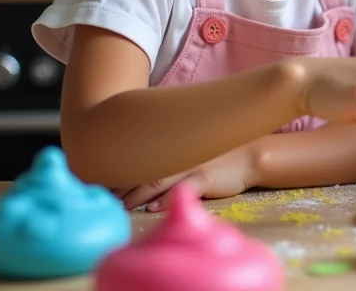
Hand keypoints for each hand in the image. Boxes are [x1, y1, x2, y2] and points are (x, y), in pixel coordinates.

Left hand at [115, 144, 255, 211]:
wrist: (252, 155)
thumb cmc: (222, 152)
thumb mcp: (195, 146)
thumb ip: (172, 151)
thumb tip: (145, 163)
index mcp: (175, 146)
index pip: (142, 157)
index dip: (121, 170)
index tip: (103, 180)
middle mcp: (179, 155)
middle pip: (144, 170)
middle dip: (122, 184)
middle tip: (105, 196)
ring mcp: (192, 166)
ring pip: (157, 180)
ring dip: (136, 194)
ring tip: (120, 205)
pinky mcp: (206, 179)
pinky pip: (183, 189)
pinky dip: (166, 199)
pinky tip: (153, 208)